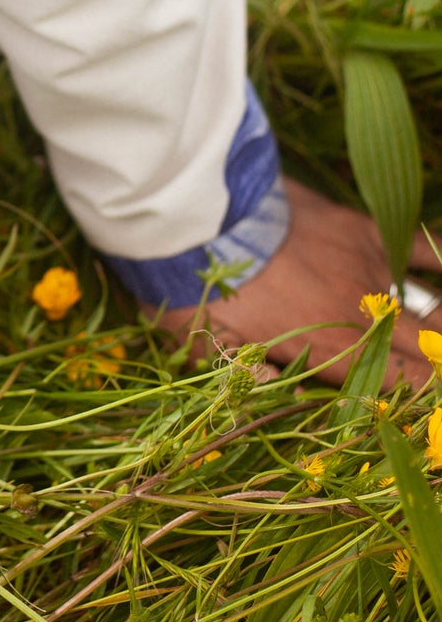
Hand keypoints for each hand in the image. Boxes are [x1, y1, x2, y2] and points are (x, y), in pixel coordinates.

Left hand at [142, 177, 439, 387]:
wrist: (206, 215)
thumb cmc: (203, 285)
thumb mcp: (213, 348)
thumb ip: (251, 377)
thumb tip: (283, 396)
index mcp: (332, 348)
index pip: (400, 384)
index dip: (423, 397)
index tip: (428, 406)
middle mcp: (363, 313)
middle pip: (427, 349)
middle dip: (435, 363)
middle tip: (432, 370)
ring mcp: (368, 268)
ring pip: (433, 307)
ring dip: (440, 327)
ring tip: (439, 337)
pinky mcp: (364, 230)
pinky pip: (422, 248)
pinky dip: (440, 264)